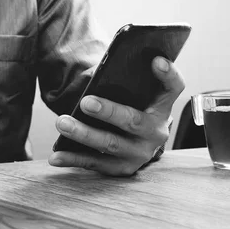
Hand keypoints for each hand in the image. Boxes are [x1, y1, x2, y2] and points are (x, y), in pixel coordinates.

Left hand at [48, 56, 184, 175]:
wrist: (135, 142)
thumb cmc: (129, 107)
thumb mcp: (134, 94)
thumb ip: (125, 81)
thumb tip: (98, 71)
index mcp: (162, 106)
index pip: (173, 87)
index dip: (168, 74)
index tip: (156, 60)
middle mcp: (156, 131)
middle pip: (134, 121)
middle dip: (108, 111)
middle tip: (85, 102)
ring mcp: (140, 153)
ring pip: (110, 143)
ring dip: (83, 133)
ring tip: (61, 123)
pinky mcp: (123, 168)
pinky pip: (95, 163)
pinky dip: (73, 159)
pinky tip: (56, 156)